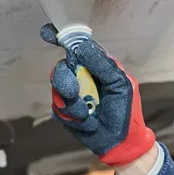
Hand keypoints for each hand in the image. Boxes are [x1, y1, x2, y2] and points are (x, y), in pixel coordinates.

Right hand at [45, 24, 155, 166]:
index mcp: (97, 66)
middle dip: (64, 82)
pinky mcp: (65, 112)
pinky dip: (73, 117)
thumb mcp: (120, 84)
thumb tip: (82, 46)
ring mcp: (72, 94)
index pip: (77, 47)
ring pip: (57, 90)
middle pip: (61, 68)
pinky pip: (58, 109)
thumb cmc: (126, 110)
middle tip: (73, 93)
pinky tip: (87, 122)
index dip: (62, 38)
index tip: (47, 33)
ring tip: (89, 114)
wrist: (121, 142)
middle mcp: (82, 77)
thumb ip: (102, 64)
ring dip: (73, 105)